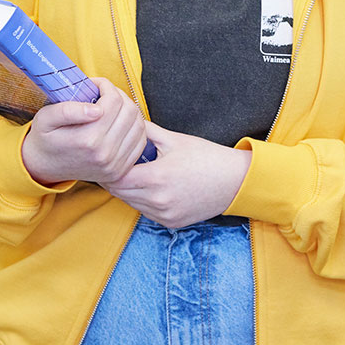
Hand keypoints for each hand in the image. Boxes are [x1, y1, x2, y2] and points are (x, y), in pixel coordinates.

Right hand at [20, 77, 148, 185]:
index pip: (114, 101)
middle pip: (130, 111)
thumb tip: (96, 109)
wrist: (45, 166)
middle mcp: (105, 154)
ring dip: (128, 109)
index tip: (95, 85)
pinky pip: (141, 140)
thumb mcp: (45, 118)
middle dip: (119, 95)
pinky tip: (120, 122)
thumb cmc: (45, 138)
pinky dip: (135, 127)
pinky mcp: (121, 169)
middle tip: (104, 94)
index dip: (106, 86)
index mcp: (87, 140)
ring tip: (112, 106)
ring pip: (139, 124)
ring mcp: (115, 164)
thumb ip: (68, 110)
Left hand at [101, 122, 252, 229]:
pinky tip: (149, 186)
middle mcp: (158, 201)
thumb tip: (127, 121)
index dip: (110, 167)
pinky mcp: (171, 222)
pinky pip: (146, 212)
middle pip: (121, 193)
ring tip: (132, 174)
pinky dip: (143, 200)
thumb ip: (147, 131)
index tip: (109, 156)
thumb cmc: (206, 156)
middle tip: (114, 164)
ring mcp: (164, 214)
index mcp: (156, 178)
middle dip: (116, 178)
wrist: (234, 181)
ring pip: (132, 204)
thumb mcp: (174, 139)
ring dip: (128, 190)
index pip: (117, 178)